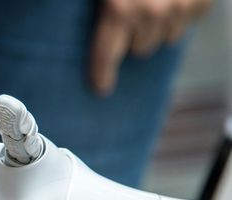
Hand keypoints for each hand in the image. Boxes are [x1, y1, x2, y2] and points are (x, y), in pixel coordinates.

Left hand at [90, 0, 212, 95]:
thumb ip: (105, 12)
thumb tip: (98, 43)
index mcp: (118, 10)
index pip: (106, 56)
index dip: (101, 75)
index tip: (101, 89)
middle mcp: (149, 12)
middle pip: (140, 49)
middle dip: (134, 38)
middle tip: (130, 19)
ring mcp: (180, 6)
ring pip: (168, 37)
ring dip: (160, 25)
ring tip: (153, 2)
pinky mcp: (202, 1)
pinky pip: (192, 19)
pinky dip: (184, 11)